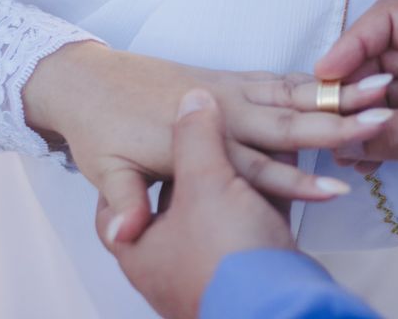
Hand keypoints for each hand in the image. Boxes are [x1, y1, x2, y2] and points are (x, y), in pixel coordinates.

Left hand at [24, 43, 391, 240]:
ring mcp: (228, 93)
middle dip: (340, 122)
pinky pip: (275, 79)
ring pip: (292, 93)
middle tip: (385, 111)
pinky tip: (333, 79)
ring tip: (378, 83)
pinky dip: (307, 81)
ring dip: (335, 92)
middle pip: (290, 123)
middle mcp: (223, 116)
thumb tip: (123, 237)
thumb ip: (125, 203)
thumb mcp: (106, 172)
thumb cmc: (99, 131)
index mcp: (199, 145)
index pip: (260, 168)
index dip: (300, 182)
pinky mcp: (227, 81)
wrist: (88, 82)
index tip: (342, 187)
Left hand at [96, 89, 295, 318]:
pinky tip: (282, 165)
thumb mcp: (202, 186)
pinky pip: (256, 218)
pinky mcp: (257, 264)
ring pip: (221, 211)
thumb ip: (195, 139)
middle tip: (186, 143)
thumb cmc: (228, 260)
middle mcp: (175, 261)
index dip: (122, 183)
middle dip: (189, 174)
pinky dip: (267, 192)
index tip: (129, 155)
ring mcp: (217, 266)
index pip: (114, 214)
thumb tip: (193, 101)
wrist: (283, 311)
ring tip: (239, 144)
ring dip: (234, 179)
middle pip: (175, 207)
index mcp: (144, 249)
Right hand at [316, 0, 397, 199]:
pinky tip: (363, 155)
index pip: (391, 18)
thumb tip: (344, 138)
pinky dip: (375, 129)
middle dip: (351, 87)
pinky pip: (392, 109)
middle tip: (328, 119)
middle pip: (378, 53)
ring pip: (380, 84)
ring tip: (345, 148)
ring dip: (359, 115)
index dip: (352, 42)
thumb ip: (397, 134)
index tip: (325, 73)